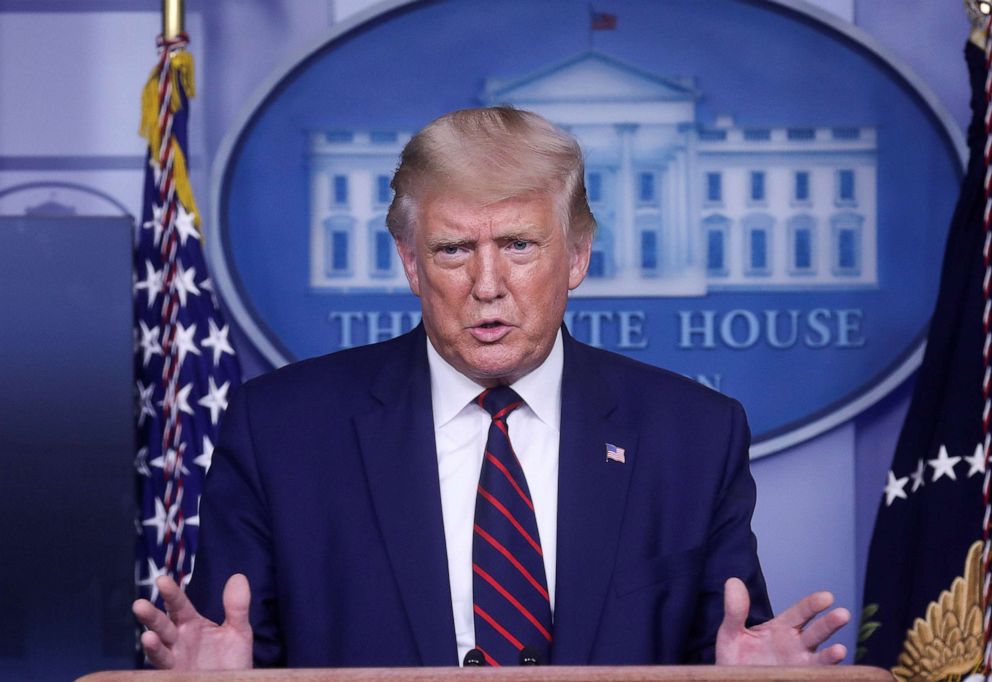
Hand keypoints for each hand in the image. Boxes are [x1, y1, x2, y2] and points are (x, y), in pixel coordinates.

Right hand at [132, 573, 252, 669]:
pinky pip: (164, 668)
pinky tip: (155, 653)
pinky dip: (159, 661)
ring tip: (147, 635)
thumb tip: (238, 577)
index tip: (161, 580)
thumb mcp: (239, 631)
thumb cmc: (234, 659)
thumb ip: (237, 607)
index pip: (179, 605)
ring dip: (151, 643)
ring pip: (159, 648)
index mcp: (191, 623)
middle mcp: (178, 639)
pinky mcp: (174, 676)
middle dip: (151, 616)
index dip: (171, 593)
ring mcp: (175, 659)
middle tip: (139, 604)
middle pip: (162, 625)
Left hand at [715, 577, 848, 665]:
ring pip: (821, 658)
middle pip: (817, 632)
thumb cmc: (734, 658)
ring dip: (832, 655)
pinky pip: (815, 677)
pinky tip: (830, 671)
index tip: (827, 597)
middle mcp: (796, 645)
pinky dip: (825, 674)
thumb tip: (733, 581)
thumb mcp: (731, 633)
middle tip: (843, 614)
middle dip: (830, 623)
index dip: (813, 604)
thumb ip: (735, 610)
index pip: (801, 612)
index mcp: (781, 628)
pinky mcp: (800, 680)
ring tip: (840, 650)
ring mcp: (800, 665)